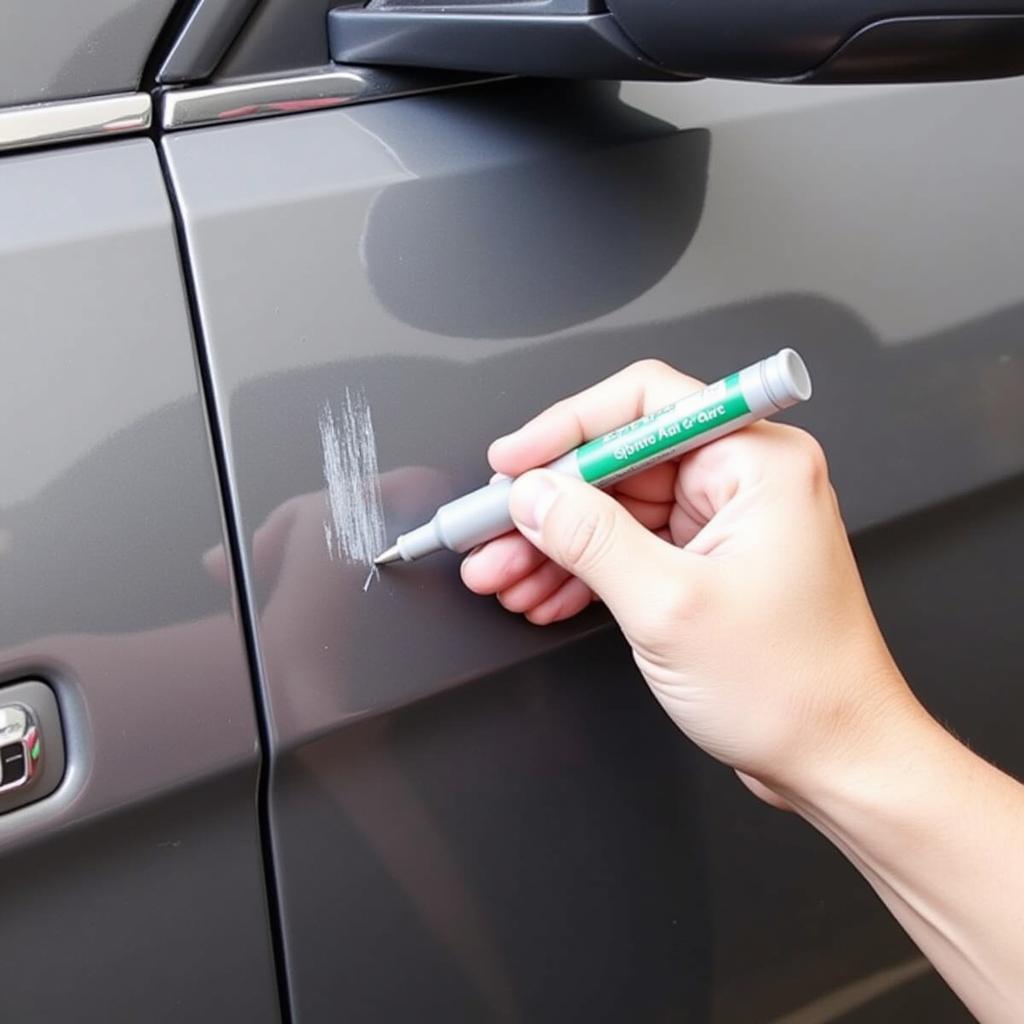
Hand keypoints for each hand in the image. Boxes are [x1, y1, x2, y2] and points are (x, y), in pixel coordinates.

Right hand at [461, 359, 920, 802]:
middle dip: (548, 504)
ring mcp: (725, 523)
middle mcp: (744, 480)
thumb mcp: (669, 607)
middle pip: (618, 462)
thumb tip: (533, 495)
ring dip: (554, 544)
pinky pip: (631, 548)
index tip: (513, 464)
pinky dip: (584, 571)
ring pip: (616, 510)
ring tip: (501, 577)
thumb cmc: (793, 689)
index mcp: (757, 462)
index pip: (642, 404)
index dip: (565, 429)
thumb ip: (591, 539)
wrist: (837, 760)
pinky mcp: (708, 562)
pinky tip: (542, 594)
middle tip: (489, 535)